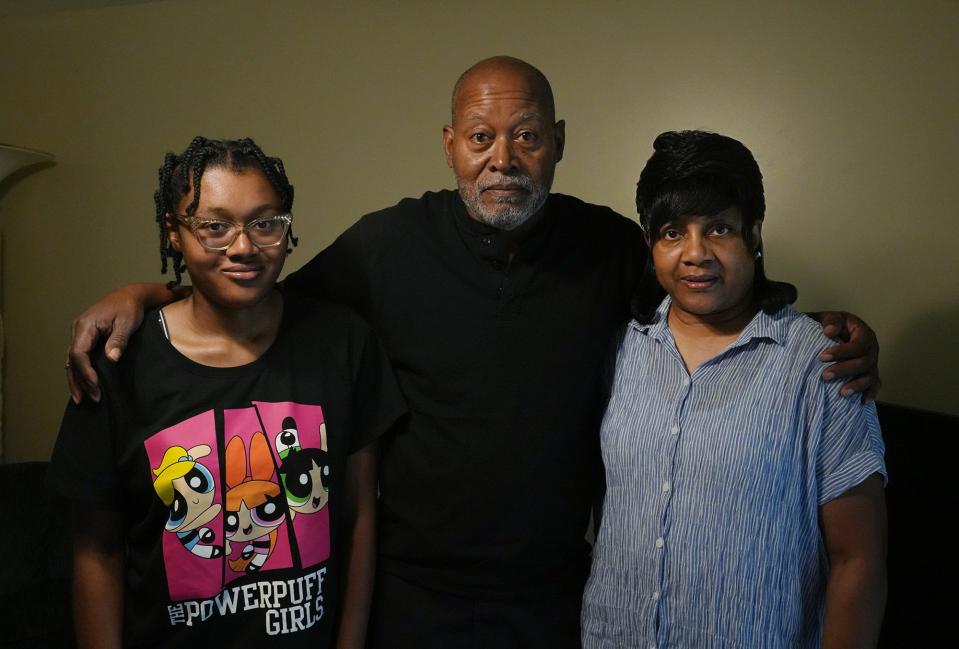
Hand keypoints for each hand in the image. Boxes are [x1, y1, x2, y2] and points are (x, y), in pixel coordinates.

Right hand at [67, 286, 147, 403]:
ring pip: (72, 360)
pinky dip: (80, 371)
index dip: (85, 372)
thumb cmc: (130, 307)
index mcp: (85, 326)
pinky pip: (78, 356)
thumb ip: (118, 340)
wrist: (131, 296)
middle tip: (92, 399)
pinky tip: (84, 384)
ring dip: (76, 379)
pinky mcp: (86, 337)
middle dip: (80, 381)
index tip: (96, 386)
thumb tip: (111, 358)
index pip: (78, 353)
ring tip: (81, 399)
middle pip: (72, 360)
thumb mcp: (127, 323)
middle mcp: (78, 329)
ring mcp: (80, 333)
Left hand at [812, 311, 880, 401]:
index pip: (858, 345)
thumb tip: (829, 331)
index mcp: (863, 333)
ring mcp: (872, 363)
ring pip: (870, 376)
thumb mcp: (828, 318)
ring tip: (842, 393)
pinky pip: (875, 385)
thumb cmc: (828, 326)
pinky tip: (862, 401)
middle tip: (824, 376)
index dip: (841, 352)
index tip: (822, 357)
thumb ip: (830, 321)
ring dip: (857, 385)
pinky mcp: (869, 374)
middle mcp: (871, 349)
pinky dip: (871, 393)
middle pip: (864, 362)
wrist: (828, 333)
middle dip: (844, 370)